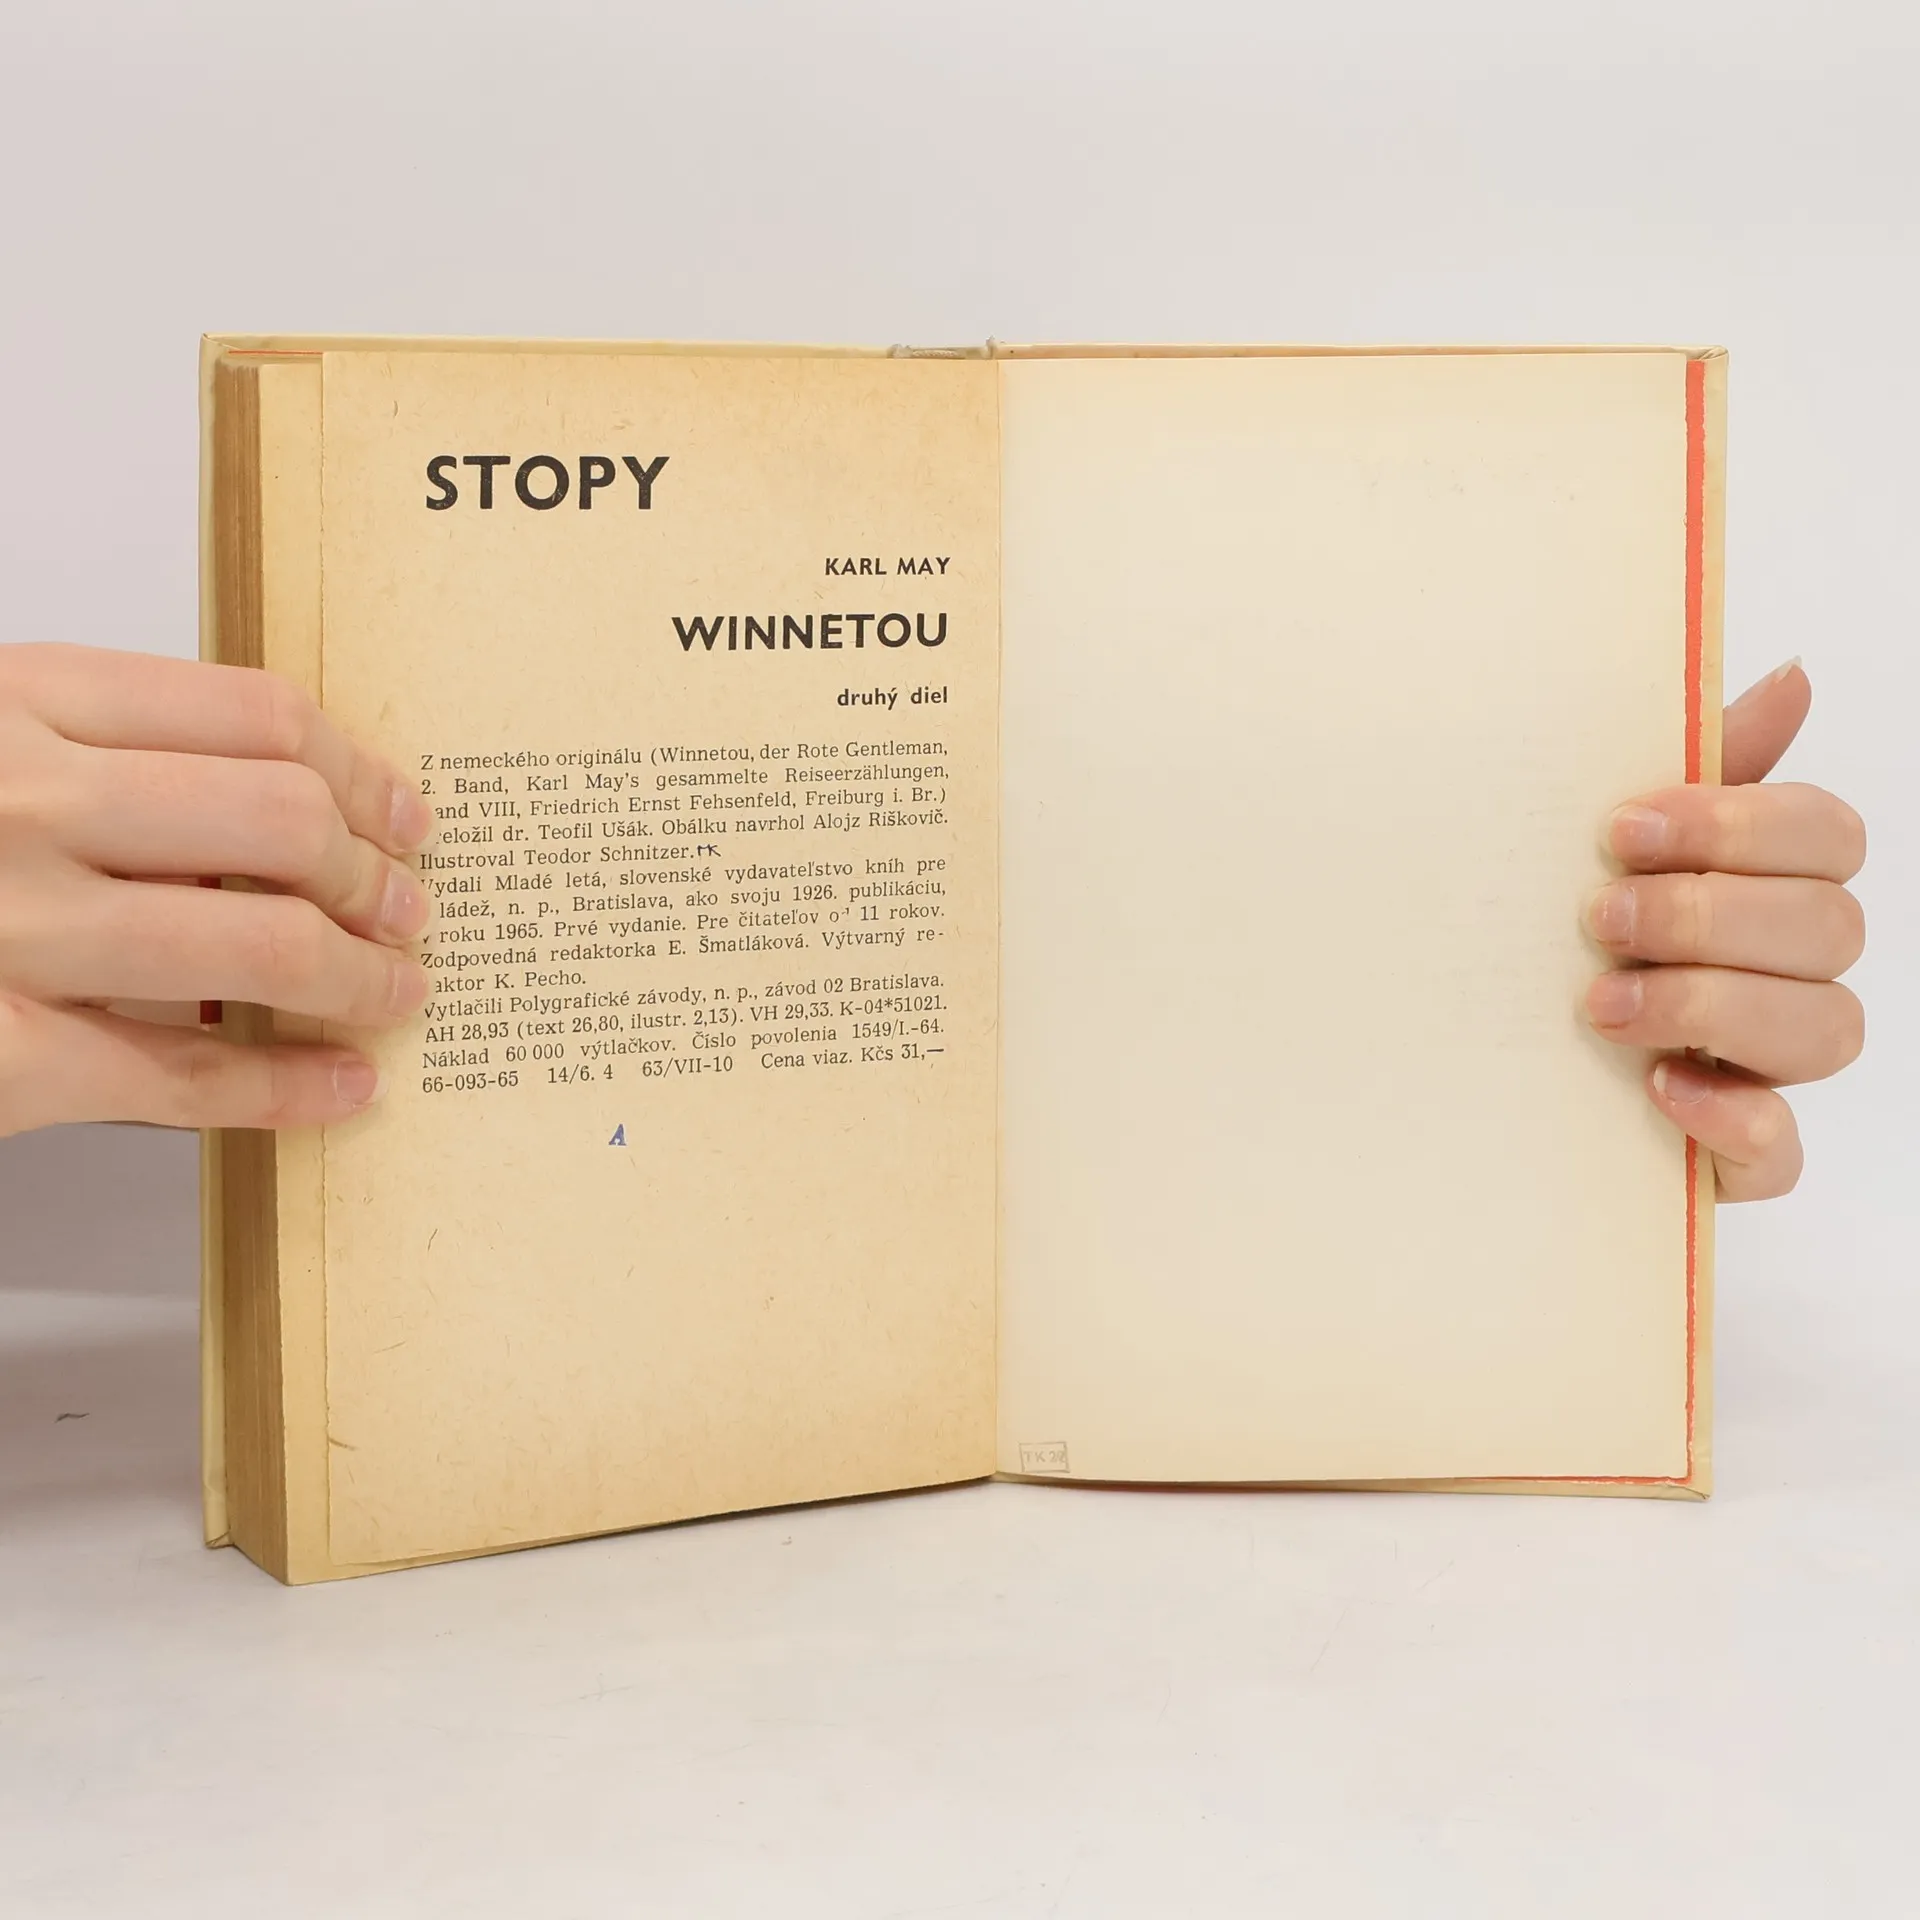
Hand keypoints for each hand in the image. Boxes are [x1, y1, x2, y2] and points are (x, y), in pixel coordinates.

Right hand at [0, 644, 433, 1137]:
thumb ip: (94, 756)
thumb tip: (282, 807)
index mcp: (12, 702)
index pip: (253, 715)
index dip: (359, 769)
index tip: (404, 810)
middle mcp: (13, 801)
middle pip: (281, 821)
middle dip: (375, 874)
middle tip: (412, 909)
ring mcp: (3, 928)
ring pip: (257, 944)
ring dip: (359, 977)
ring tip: (397, 993)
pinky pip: (179, 1074)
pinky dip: (284, 1088)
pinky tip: (341, 1088)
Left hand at [1585, 662, 1864, 1200]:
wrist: (1466, 1051)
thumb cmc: (1559, 928)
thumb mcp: (1608, 844)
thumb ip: (1701, 764)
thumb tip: (1793, 675)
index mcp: (1769, 884)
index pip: (1828, 836)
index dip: (1740, 825)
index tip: (1623, 827)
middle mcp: (1788, 972)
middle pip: (1831, 928)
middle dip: (1710, 914)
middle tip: (1598, 916)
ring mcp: (1769, 1066)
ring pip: (1827, 1030)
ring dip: (1713, 1004)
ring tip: (1601, 1004)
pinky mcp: (1737, 1154)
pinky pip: (1782, 1152)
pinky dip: (1732, 1120)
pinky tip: (1658, 1087)